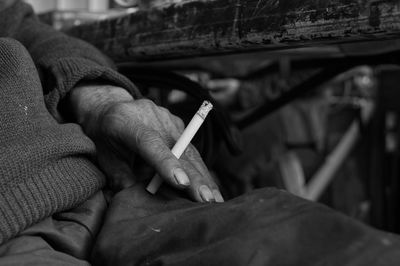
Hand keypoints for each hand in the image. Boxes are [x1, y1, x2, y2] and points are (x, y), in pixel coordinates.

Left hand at [68, 84, 223, 202]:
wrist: (110, 107)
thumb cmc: (104, 136)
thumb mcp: (105, 158)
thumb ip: (121, 179)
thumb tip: (142, 202)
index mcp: (126, 122)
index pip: (149, 142)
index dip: (165, 162)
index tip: (181, 183)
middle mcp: (150, 116)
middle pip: (177, 148)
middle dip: (194, 176)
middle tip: (207, 200)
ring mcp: (167, 117)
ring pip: (189, 149)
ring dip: (202, 175)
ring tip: (214, 198)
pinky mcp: (177, 123)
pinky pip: (190, 148)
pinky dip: (199, 168)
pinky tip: (208, 186)